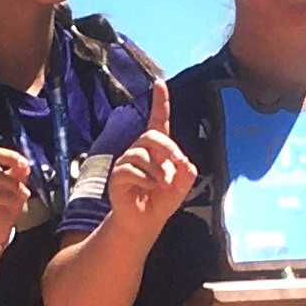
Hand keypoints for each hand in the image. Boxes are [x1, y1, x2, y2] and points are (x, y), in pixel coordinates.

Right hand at [104, 82, 195, 232]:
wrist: (144, 221)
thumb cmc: (161, 200)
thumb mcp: (182, 187)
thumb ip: (187, 173)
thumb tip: (185, 162)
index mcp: (156, 149)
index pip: (158, 121)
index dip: (159, 103)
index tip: (159, 83)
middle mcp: (140, 151)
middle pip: (151, 136)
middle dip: (168, 148)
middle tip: (178, 162)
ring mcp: (126, 162)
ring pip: (141, 154)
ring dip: (157, 170)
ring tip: (161, 185)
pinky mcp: (117, 175)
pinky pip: (130, 170)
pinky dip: (144, 179)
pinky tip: (148, 188)